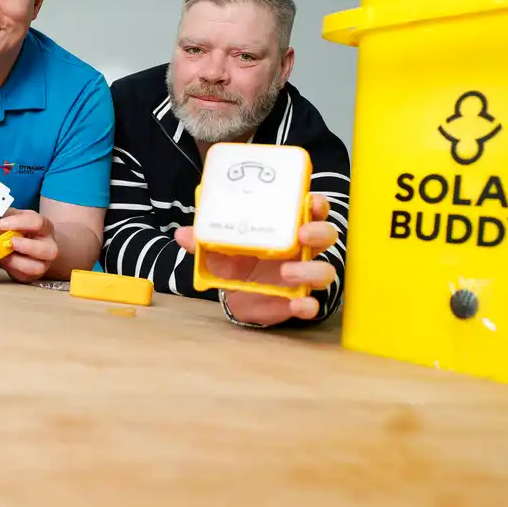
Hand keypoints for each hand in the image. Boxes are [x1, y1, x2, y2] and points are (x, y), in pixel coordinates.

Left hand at [0, 210, 57, 282]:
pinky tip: (3, 260)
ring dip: (16, 261)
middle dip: (25, 246)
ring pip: (37, 268)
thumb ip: (5, 216)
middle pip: (48, 250)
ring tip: (3, 254)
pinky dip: (10, 268)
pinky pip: (23, 276)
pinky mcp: (32, 275)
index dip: (18, 223)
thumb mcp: (15, 218)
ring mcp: (43, 263)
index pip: (37, 223)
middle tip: (8, 242)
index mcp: (45, 227)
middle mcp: (49, 246)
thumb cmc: (19, 230)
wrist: (24, 246)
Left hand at [174, 193, 339, 325]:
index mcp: (286, 227)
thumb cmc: (234, 259)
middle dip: (319, 232)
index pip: (311, 208)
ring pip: (324, 270)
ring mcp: (302, 275)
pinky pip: (312, 304)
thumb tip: (182, 234)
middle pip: (326, 235)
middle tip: (302, 234)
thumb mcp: (218, 248)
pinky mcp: (296, 300)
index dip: (316, 203)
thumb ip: (203, 240)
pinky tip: (299, 304)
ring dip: (312, 269)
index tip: (309, 201)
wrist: (232, 294)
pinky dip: (308, 305)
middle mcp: (300, 248)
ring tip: (287, 272)